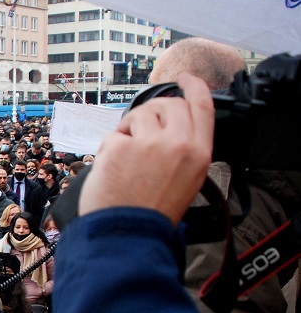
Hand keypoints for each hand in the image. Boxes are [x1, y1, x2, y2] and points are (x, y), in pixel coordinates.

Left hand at [79, 73, 213, 225]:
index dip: (194, 86)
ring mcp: (148, 143)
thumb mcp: (187, 181)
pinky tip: (113, 168)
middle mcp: (178, 144)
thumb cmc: (153, 213)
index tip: (185, 78)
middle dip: (154, 112)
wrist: (128, 234)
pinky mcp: (120, 146)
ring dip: (130, 129)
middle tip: (142, 131)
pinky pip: (114, 134)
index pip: (203, 105)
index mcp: (199, 154)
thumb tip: (172, 127)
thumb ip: (185, 150)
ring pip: (139, 114)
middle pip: (169, 104)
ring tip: (127, 157)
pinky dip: (110, 148)